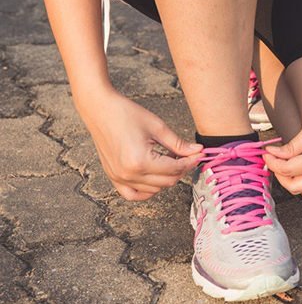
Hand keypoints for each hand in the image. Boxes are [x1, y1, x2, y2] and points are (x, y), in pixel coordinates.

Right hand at [77, 89, 203, 200]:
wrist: (99, 109)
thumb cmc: (126, 113)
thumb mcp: (157, 127)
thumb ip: (179, 144)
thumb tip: (197, 151)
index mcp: (140, 161)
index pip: (175, 169)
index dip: (190, 162)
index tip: (199, 154)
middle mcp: (129, 174)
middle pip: (167, 182)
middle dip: (181, 169)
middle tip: (187, 155)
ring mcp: (119, 178)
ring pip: (154, 189)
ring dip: (166, 178)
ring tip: (168, 160)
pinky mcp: (113, 177)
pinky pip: (133, 194)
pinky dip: (147, 190)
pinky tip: (154, 177)